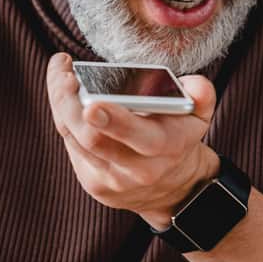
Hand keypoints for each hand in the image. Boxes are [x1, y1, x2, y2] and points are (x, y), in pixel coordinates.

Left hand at [46, 53, 220, 228]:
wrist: (173, 187)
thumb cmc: (179, 138)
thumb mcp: (199, 116)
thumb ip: (201, 94)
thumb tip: (194, 84)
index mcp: (166, 147)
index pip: (138, 136)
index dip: (114, 120)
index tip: (93, 103)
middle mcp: (137, 169)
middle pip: (92, 138)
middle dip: (71, 104)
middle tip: (65, 74)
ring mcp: (111, 180)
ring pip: (74, 139)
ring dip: (61, 104)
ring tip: (60, 74)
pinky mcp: (93, 183)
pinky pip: (70, 145)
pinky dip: (63, 116)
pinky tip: (63, 94)